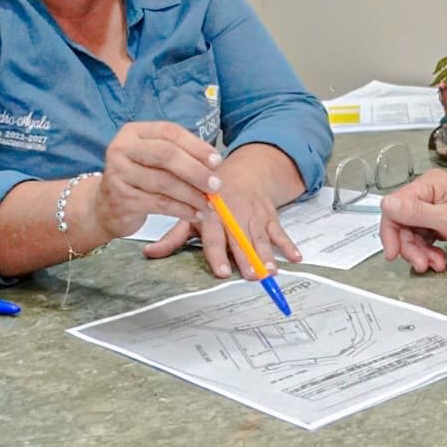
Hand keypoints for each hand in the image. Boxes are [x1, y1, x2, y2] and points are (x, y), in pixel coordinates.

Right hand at [94, 121, 221, 237]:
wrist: (105, 206)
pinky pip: (159, 204)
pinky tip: (194, 213)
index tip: (217, 161)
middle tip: (216, 185)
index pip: (170, 132)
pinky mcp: (121, 198)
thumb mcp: (154, 159)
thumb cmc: (139, 178)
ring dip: (191, 194)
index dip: (196, 146)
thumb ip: (180, 155)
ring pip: (164, 182)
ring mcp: (118, 173)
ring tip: (208, 203)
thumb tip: (214, 164)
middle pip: (166, 155)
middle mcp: (122, 148)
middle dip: (195, 170)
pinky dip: (181, 209)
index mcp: (134, 132)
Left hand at [144, 143, 305, 279]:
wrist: (245, 171)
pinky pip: (281, 231)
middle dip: (246, 257)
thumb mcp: (190, 209)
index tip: (221, 271)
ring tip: (271, 271)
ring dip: (268, 254)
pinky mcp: (270, 216)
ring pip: (261, 237)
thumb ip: (173, 236)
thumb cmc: (212, 194)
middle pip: (240, 239)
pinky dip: (289, 244)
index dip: (218, 253)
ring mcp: (255, 215)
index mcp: (213, 212)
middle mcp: (235, 214)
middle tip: (251, 276)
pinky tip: (296, 257)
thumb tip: (150, 254)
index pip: (215, 236)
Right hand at [379, 169, 446, 272]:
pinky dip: (430, 252)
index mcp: (431, 185)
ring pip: (414, 234)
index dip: (391, 232)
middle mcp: (433, 194)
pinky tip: (440, 260)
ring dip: (421, 252)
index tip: (393, 252)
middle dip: (410, 247)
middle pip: (403, 223)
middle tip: (421, 264)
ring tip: (435, 264)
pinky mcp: (446, 222)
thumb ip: (416, 213)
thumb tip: (387, 204)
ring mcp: (439, 208)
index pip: (395, 208)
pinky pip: (427, 238)